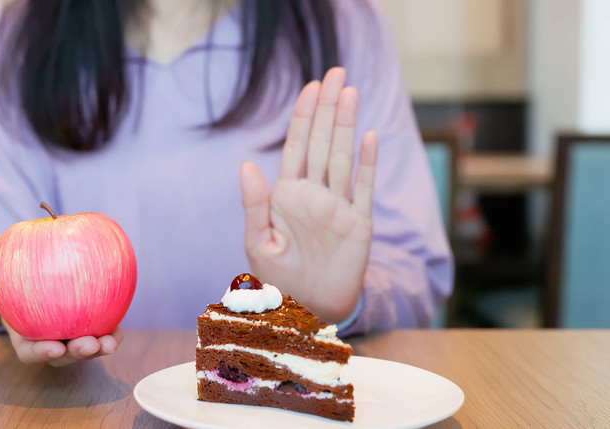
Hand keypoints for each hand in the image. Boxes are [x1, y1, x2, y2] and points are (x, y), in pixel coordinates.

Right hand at [0, 235, 124, 366]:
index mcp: (25, 333)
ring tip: (110, 342)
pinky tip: (119, 328)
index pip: (30, 351)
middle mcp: (49, 339)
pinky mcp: (90, 327)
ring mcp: (71, 336)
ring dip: (99, 349)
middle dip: (76, 354)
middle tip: (89, 345)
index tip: (53, 349)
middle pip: (63, 356)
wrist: (39, 270)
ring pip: (86, 350)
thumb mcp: (2, 258)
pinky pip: (102, 333)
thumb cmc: (16, 270)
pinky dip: (111, 334)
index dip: (41, 353)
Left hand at [240, 67, 378, 322]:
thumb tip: (247, 164)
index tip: (311, 87)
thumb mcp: (258, 242)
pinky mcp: (358, 223)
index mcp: (287, 196)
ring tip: (351, 92)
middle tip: (336, 72)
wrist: (307, 309)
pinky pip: (363, 188)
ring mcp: (337, 207)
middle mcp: (314, 195)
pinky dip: (367, 164)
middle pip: (322, 143)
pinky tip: (369, 137)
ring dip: (346, 125)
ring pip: (343, 157)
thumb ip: (254, 204)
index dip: (304, 116)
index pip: (297, 147)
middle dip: (328, 108)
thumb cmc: (277, 278)